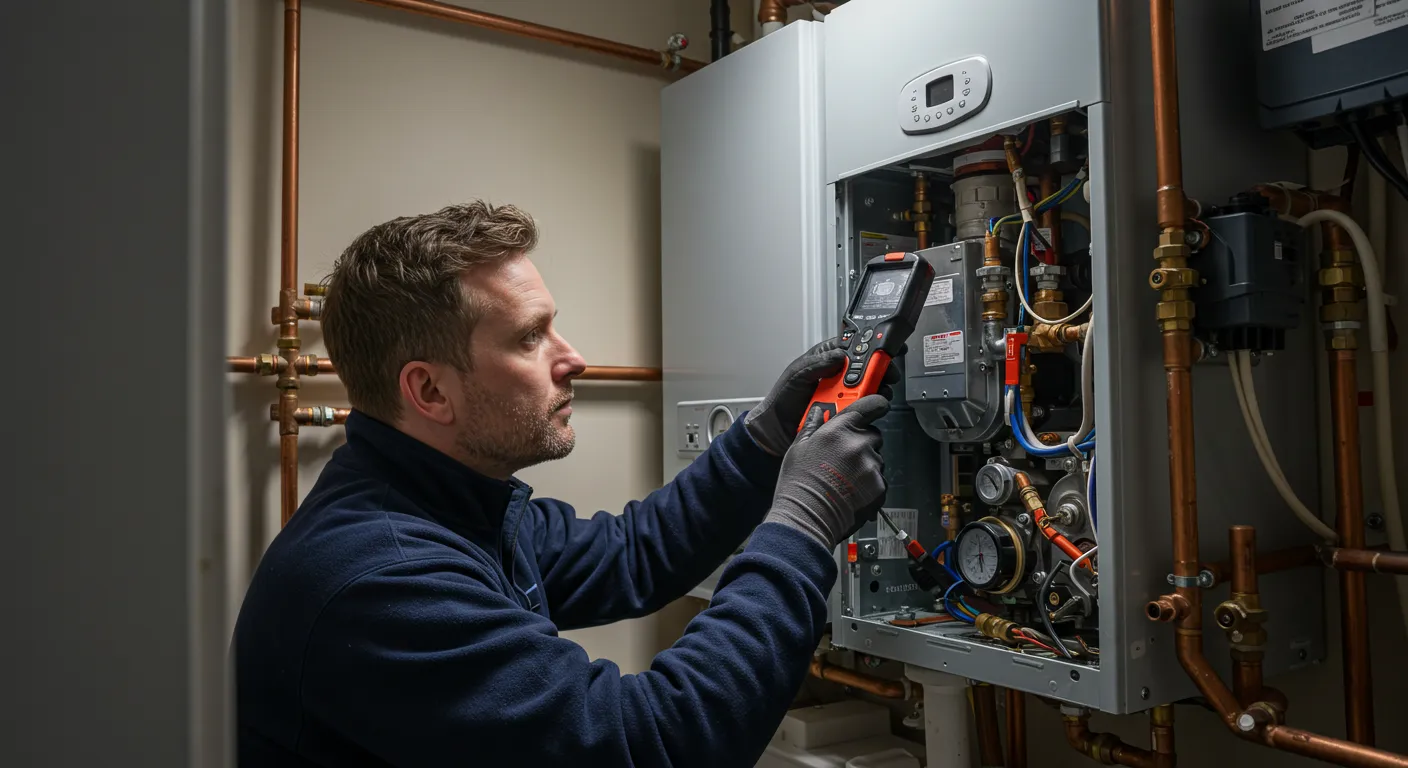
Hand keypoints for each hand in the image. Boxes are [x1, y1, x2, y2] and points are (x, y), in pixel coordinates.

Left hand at [744, 338, 902, 456]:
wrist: (776, 431)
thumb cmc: (781, 400)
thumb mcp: (796, 375)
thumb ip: (817, 363)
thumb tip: (839, 355)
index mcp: (827, 360)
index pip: (855, 346)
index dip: (873, 345)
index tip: (887, 346)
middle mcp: (838, 376)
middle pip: (869, 367)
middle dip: (881, 369)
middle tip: (886, 373)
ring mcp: (844, 394)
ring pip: (870, 388)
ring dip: (876, 389)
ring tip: (876, 390)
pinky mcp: (847, 412)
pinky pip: (863, 408)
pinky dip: (868, 407)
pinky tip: (865, 406)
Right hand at [762, 394, 889, 549]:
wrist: (807, 520)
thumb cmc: (799, 487)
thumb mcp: (798, 448)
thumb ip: (812, 426)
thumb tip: (817, 413)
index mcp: (839, 430)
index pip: (870, 406)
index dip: (875, 405)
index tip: (877, 406)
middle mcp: (858, 445)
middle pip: (873, 435)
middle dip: (862, 442)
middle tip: (844, 457)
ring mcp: (871, 467)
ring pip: (876, 459)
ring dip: (865, 465)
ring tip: (844, 479)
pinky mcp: (879, 487)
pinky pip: (880, 479)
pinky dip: (870, 484)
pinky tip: (851, 491)